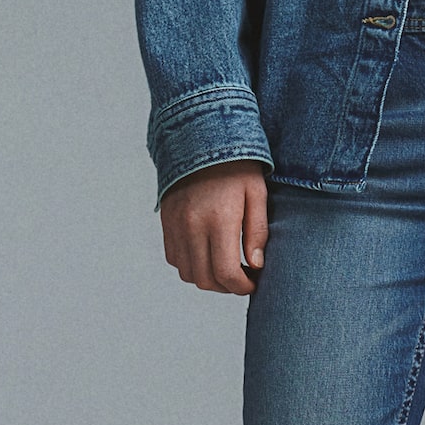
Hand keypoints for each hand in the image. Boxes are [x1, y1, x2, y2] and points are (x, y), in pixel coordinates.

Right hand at [159, 160, 268, 291]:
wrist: (201, 136)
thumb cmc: (237, 165)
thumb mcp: (257, 194)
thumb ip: (257, 232)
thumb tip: (256, 265)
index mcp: (219, 219)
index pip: (225, 272)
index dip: (242, 286)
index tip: (254, 282)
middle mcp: (192, 225)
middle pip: (205, 279)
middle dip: (226, 287)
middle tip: (242, 278)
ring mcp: (176, 224)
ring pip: (187, 273)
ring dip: (207, 278)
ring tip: (226, 268)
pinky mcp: (166, 221)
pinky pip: (174, 257)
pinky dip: (190, 265)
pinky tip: (207, 255)